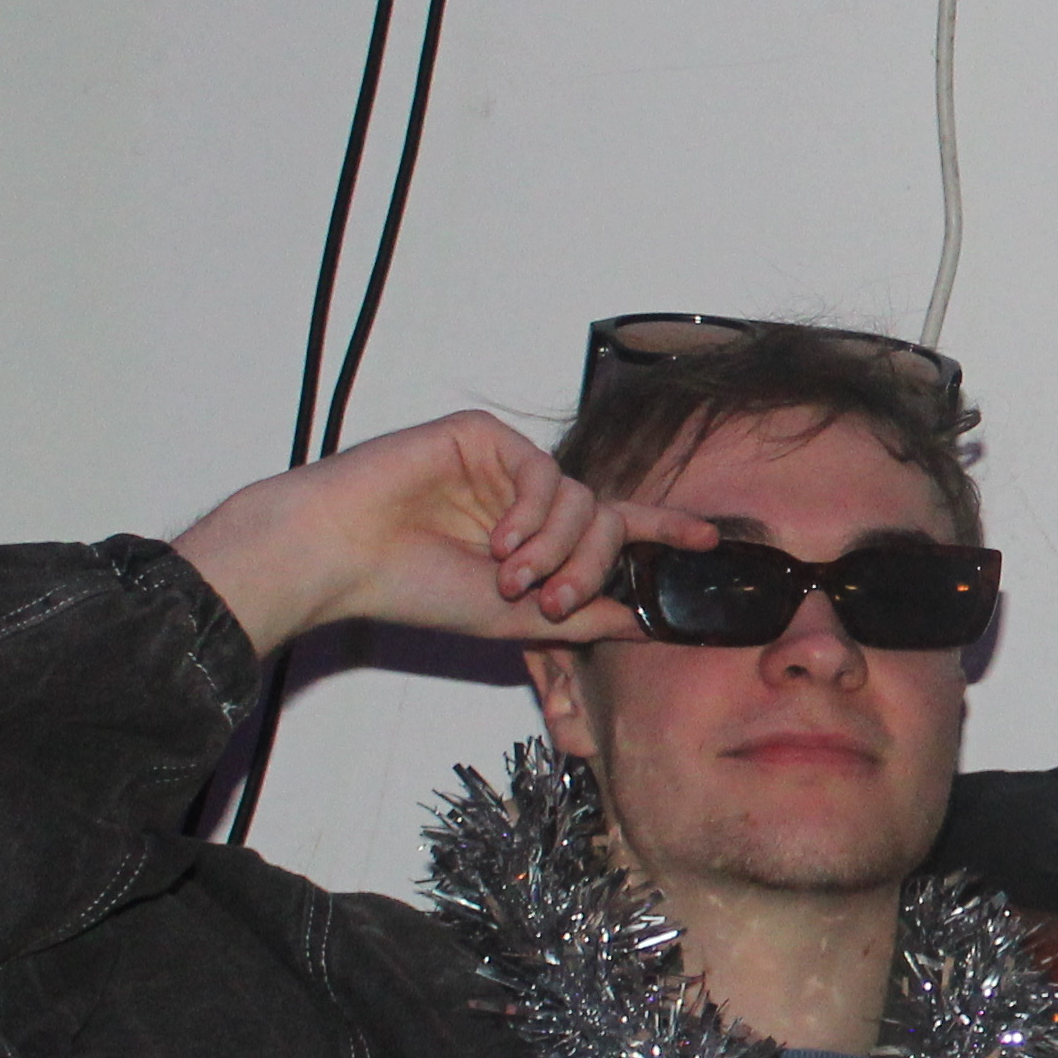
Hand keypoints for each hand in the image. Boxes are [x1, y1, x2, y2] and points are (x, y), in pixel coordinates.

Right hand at [170, 411, 718, 658]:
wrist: (344, 558)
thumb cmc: (416, 590)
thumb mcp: (521, 618)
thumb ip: (591, 614)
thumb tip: (656, 620)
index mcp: (536, 538)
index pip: (614, 530)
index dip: (664, 530)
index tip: (713, 539)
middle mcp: (526, 499)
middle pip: (604, 520)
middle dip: (590, 565)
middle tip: (552, 600)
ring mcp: (504, 466)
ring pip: (580, 499)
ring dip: (558, 548)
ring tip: (512, 577)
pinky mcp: (481, 436)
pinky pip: (543, 472)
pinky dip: (532, 515)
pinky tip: (498, 543)